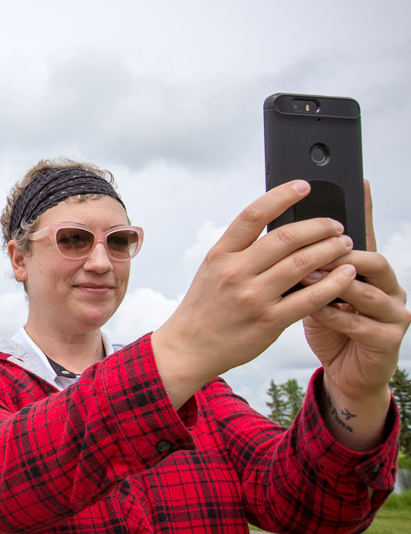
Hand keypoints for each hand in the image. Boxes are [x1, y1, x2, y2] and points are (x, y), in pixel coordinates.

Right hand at [153, 180, 357, 407]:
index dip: (281, 195)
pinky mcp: (269, 322)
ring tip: (345, 245)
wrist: (188, 347)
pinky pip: (310, 299)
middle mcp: (235, 272)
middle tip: (336, 225)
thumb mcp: (213, 271)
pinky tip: (346, 275)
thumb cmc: (205, 307)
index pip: (253, 215)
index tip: (303, 186)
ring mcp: (253, 298)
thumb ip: (242, 251)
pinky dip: (334, 284)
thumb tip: (280, 229)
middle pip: (286, 238)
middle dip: (319, 226)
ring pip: (303, 264)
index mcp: (220, 255)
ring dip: (331, 250)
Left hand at [301, 180, 409, 449]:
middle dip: (336, 250)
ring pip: (369, 289)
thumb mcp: (309, 288)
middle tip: (310, 245)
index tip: (355, 180)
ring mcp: (392, 312)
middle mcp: (385, 285)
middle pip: (369, 256)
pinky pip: (361, 323)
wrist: (343, 369)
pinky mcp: (387, 339)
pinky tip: (316, 310)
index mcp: (364, 269)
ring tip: (306, 276)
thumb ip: (301, 262)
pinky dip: (335, 315)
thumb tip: (276, 226)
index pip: (363, 232)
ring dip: (334, 282)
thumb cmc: (323, 323)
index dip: (362, 207)